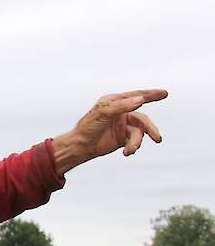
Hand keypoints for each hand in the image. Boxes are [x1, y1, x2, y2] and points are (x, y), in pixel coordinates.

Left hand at [53, 89, 167, 175]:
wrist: (81, 145)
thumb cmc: (89, 126)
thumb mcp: (103, 113)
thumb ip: (122, 106)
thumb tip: (141, 99)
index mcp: (115, 101)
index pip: (136, 96)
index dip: (151, 95)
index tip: (164, 93)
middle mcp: (121, 112)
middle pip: (142, 119)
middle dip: (150, 129)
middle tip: (158, 138)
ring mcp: (123, 125)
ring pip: (139, 133)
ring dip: (136, 142)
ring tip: (130, 150)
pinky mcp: (123, 138)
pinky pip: (134, 141)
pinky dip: (132, 147)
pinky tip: (127, 152)